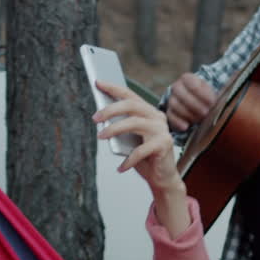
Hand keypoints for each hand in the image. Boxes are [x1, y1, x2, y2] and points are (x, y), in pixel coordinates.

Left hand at [93, 81, 191, 237]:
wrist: (162, 177)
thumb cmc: (144, 157)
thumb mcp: (129, 139)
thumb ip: (120, 128)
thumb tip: (100, 119)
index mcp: (148, 112)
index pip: (130, 96)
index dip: (113, 88)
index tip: (97, 82)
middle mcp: (157, 117)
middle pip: (132, 106)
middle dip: (111, 109)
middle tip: (95, 117)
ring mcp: (162, 130)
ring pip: (134, 123)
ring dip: (115, 129)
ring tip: (101, 136)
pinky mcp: (164, 145)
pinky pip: (141, 150)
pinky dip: (128, 160)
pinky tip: (120, 167)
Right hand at [164, 72, 216, 132]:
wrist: (196, 102)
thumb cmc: (205, 96)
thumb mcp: (209, 91)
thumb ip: (210, 95)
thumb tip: (213, 103)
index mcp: (187, 78)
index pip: (190, 82)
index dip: (201, 93)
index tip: (211, 102)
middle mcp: (177, 87)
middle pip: (180, 93)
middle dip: (194, 104)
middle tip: (206, 112)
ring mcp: (172, 100)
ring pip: (175, 105)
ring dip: (188, 113)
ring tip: (200, 119)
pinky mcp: (170, 112)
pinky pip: (170, 116)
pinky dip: (178, 122)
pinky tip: (186, 126)